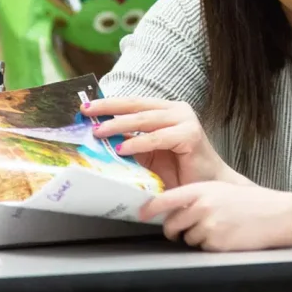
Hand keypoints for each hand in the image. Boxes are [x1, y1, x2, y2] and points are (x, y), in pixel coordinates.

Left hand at [82, 97, 239, 188]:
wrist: (205, 189)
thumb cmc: (178, 173)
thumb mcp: (148, 154)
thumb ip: (129, 142)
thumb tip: (99, 136)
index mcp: (166, 110)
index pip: (133, 102)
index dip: (109, 103)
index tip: (86, 106)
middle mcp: (177, 110)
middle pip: (136, 105)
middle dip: (109, 108)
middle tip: (87, 112)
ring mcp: (186, 120)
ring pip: (145, 119)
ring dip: (119, 125)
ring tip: (99, 132)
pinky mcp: (191, 134)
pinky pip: (158, 138)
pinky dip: (138, 143)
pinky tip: (122, 149)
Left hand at [139, 181, 291, 250]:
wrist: (274, 214)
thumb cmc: (249, 202)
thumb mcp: (220, 189)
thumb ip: (196, 196)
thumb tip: (174, 208)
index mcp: (202, 189)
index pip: (166, 199)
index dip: (151, 208)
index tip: (142, 213)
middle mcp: (202, 206)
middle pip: (172, 224)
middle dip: (174, 230)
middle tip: (182, 230)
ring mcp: (208, 225)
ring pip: (187, 238)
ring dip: (196, 237)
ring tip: (217, 228)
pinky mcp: (216, 242)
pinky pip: (202, 248)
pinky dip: (209, 245)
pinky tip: (224, 235)